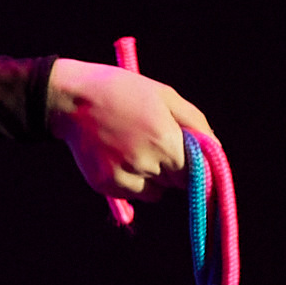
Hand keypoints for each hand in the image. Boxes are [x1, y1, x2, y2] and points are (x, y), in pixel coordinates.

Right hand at [45, 58, 211, 199]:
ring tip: (133, 149)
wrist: (71, 98)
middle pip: (176, 183)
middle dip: (172, 168)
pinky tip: (117, 156)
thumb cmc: (123, 90)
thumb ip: (196, 124)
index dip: (193, 164)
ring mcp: (124, 177)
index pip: (196, 172)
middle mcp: (147, 163)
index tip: (186, 156)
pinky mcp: (106, 186)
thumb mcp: (165, 95)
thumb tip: (214, 150)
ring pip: (155, 193)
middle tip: (153, 142)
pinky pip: (132, 194)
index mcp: (166, 140)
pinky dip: (131, 181)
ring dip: (153, 178)